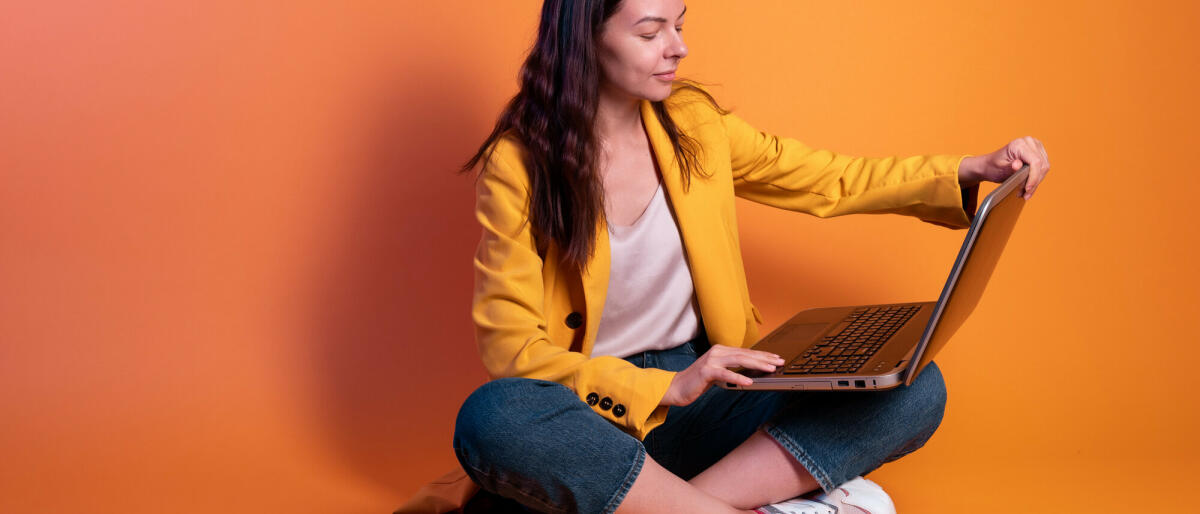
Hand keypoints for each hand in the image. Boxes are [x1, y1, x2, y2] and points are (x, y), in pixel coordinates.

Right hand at [660, 344, 784, 406]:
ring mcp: (711, 360)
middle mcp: (717, 352)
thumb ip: (732, 369)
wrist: (677, 388)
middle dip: (764, 358)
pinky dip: (738, 378)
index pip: (746, 352)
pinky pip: (725, 374)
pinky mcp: (706, 371)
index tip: (777, 358)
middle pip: (745, 354)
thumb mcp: (718, 373)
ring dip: (756, 365)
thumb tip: (752, 373)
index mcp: (721, 351)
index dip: (763, 355)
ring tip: (770, 369)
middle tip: (779, 362)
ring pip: (738, 360)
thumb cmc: (698, 381)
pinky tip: (749, 383)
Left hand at [959, 136, 1050, 199]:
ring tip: (1025, 193)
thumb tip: (1018, 165)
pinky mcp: (1038, 152)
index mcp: (1019, 144)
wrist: (990, 164)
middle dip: (1034, 182)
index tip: (1027, 189)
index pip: (1035, 161)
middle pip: (1041, 165)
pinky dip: (1036, 179)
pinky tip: (1028, 187)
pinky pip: (1043, 168)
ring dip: (1036, 182)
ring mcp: (1036, 146)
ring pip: (1044, 168)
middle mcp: (1029, 142)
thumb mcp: (999, 168)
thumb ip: (1010, 167)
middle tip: (1025, 195)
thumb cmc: (993, 166)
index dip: (1033, 177)